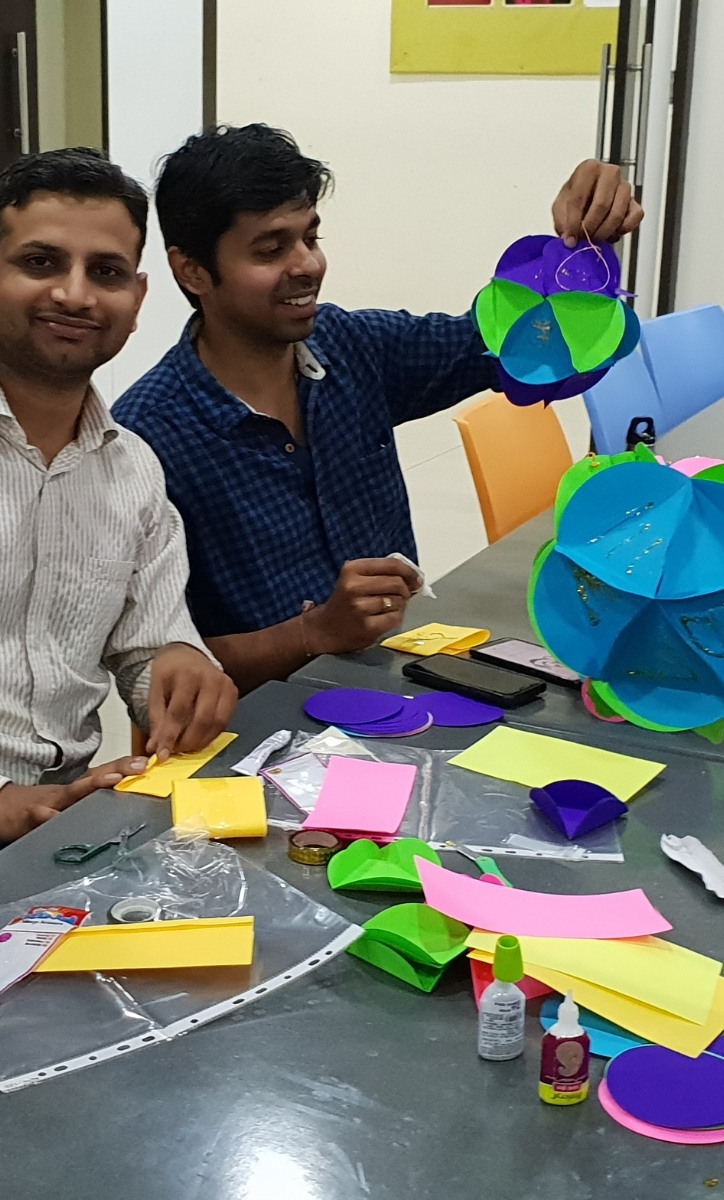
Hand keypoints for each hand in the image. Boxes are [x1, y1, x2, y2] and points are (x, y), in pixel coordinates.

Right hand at [0, 755, 147, 842]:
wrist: (4, 808)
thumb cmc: (41, 806)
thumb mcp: (70, 802)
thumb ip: (93, 800)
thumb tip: (124, 798)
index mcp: (78, 788)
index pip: (106, 772)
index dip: (126, 766)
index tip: (148, 762)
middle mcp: (68, 791)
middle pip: (96, 775)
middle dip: (119, 769)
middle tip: (140, 766)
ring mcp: (51, 801)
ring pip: (74, 792)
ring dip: (93, 785)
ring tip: (114, 781)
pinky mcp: (32, 815)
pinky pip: (44, 816)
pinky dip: (52, 817)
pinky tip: (61, 817)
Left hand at [146, 643, 237, 760]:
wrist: (186, 655)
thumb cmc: (170, 671)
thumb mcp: (155, 691)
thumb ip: (157, 719)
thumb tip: (157, 748)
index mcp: (188, 675)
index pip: (179, 712)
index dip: (170, 736)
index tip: (161, 754)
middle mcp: (211, 679)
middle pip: (202, 720)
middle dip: (187, 742)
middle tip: (174, 751)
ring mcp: (226, 686)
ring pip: (217, 724)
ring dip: (200, 741)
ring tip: (185, 747)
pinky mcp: (233, 694)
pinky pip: (225, 722)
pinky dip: (211, 735)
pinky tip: (198, 738)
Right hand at [304, 558, 421, 654]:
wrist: (324, 629)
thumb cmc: (344, 602)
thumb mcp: (356, 579)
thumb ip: (382, 573)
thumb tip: (415, 577)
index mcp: (351, 569)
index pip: (391, 564)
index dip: (409, 571)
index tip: (417, 578)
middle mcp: (353, 587)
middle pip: (397, 582)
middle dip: (405, 590)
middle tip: (403, 595)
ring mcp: (360, 608)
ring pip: (398, 601)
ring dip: (399, 605)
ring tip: (386, 608)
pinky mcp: (367, 627)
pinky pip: (395, 618)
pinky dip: (395, 618)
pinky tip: (384, 618)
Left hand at [553, 160, 643, 247]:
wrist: (586, 205)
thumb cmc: (573, 202)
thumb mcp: (560, 209)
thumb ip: (563, 222)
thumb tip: (570, 238)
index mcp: (588, 168)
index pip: (579, 197)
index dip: (573, 223)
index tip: (570, 239)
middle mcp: (609, 173)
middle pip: (601, 205)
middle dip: (590, 228)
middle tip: (583, 239)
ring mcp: (625, 186)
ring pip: (617, 214)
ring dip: (604, 232)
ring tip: (594, 238)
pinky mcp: (635, 202)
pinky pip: (634, 218)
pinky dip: (622, 230)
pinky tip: (611, 233)